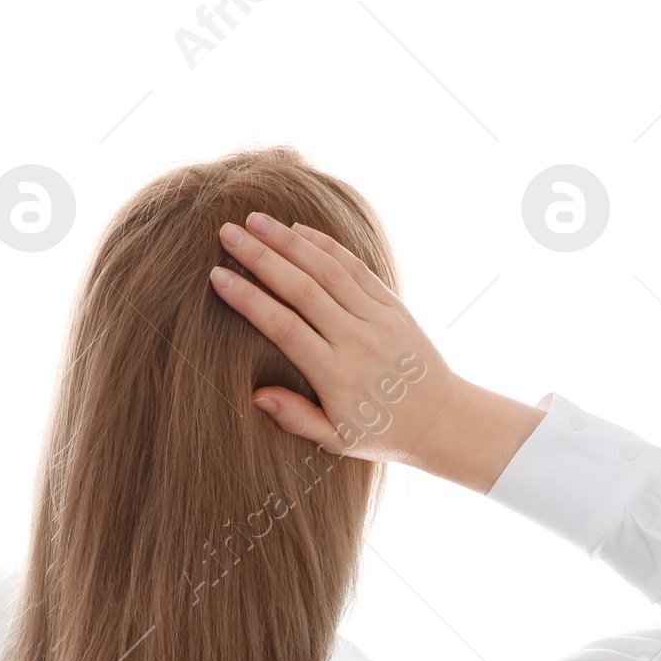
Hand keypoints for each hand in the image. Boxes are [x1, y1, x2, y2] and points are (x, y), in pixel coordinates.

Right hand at [209, 212, 545, 490]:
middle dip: (260, 257)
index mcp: (335, 375)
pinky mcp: (392, 305)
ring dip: (288, 241)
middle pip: (300, 288)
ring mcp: (377, 318)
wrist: (442, 420)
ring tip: (255, 220)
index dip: (248, 298)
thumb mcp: (336, 440)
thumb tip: (257, 395)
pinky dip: (326, 246)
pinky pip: (354, 268)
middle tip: (227, 233)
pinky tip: (298, 231)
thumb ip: (296, 418)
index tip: (218, 278)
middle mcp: (356, 340)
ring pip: (327, 269)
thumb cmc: (381, 434)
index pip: (282, 326)